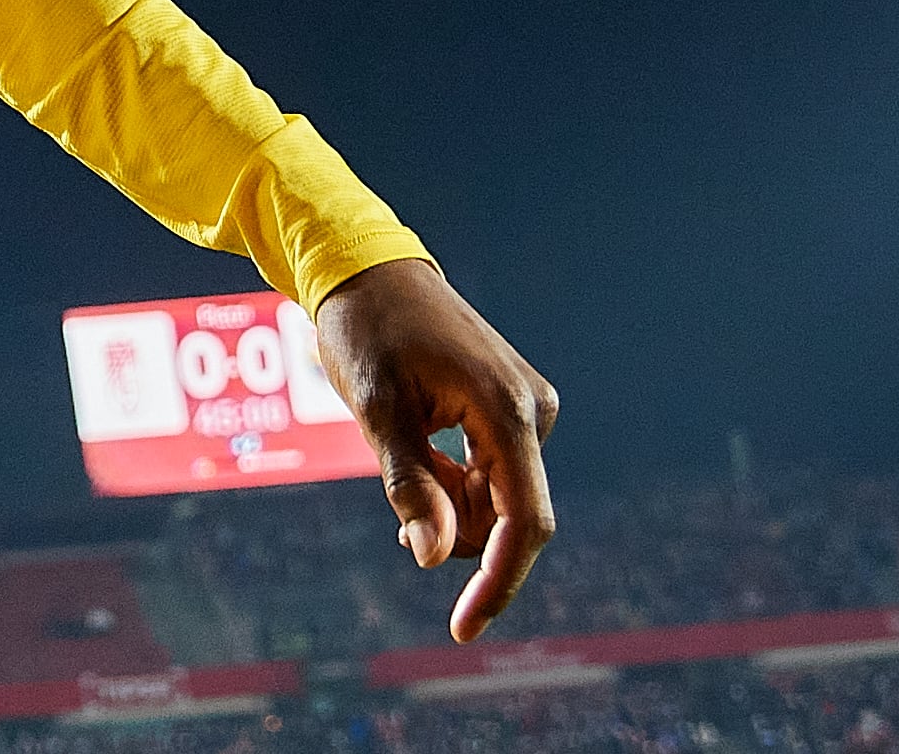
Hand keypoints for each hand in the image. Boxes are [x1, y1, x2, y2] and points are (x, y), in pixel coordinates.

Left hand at [309, 257, 560, 644]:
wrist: (367, 268)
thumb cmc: (365, 331)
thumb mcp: (376, 410)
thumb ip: (409, 485)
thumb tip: (433, 560)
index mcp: (509, 410)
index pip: (525, 523)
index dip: (499, 582)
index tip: (464, 630)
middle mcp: (532, 410)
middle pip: (509, 517)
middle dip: (456, 533)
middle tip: (399, 520)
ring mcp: (525, 408)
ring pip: (496, 499)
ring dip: (451, 508)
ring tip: (401, 462)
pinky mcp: (510, 408)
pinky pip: (491, 473)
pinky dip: (455, 486)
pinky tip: (419, 462)